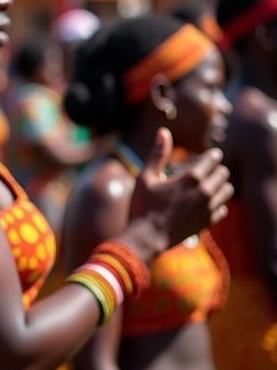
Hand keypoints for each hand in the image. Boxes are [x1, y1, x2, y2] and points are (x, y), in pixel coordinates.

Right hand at [126, 129, 232, 257]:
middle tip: (206, 171)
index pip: (213, 158)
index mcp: (191, 177)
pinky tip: (205, 204)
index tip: (207, 156)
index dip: (211, 155)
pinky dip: (218, 204)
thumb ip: (157, 154)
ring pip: (228, 190)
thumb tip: (163, 131)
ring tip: (208, 186)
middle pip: (224, 173)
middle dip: (216, 169)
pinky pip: (223, 208)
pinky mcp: (208, 222)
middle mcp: (205, 191)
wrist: (146, 238)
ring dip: (220, 185)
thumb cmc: (142, 206)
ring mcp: (209, 208)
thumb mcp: (145, 177)